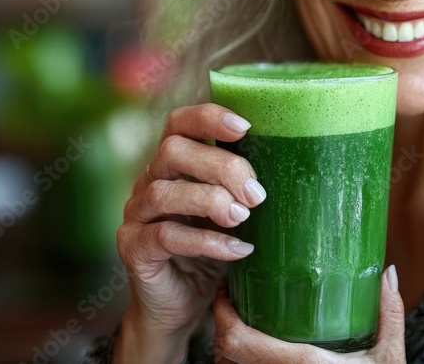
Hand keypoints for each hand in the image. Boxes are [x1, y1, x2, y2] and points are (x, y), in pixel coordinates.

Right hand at [115, 104, 267, 360]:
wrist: (178, 306)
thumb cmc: (211, 251)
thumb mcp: (231, 212)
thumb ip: (243, 188)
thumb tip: (291, 164)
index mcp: (171, 165)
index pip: (178, 123)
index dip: (208, 118)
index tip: (245, 127)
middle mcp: (148, 182)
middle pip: (172, 151)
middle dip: (220, 167)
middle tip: (255, 194)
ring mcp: (136, 215)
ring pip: (164, 192)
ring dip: (211, 201)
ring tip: (243, 218)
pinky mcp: (133, 248)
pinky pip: (165, 236)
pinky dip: (207, 241)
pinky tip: (237, 250)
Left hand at [213, 265, 405, 362]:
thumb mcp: (388, 358)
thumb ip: (388, 315)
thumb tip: (388, 274)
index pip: (236, 340)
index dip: (221, 312)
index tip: (227, 289)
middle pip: (223, 353)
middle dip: (222, 324)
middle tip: (235, 300)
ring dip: (228, 347)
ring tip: (241, 322)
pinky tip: (253, 348)